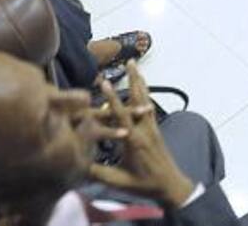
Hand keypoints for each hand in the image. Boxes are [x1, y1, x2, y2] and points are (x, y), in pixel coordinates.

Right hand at [88, 62, 195, 207]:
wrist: (170, 186)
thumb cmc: (144, 184)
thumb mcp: (119, 181)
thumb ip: (98, 173)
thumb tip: (77, 163)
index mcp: (134, 140)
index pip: (121, 115)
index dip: (111, 98)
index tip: (104, 82)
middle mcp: (144, 129)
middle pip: (138, 98)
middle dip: (133, 79)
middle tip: (130, 61)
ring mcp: (152, 127)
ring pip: (146, 99)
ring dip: (140, 82)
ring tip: (135, 66)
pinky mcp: (156, 129)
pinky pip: (150, 106)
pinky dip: (145, 93)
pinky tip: (142, 87)